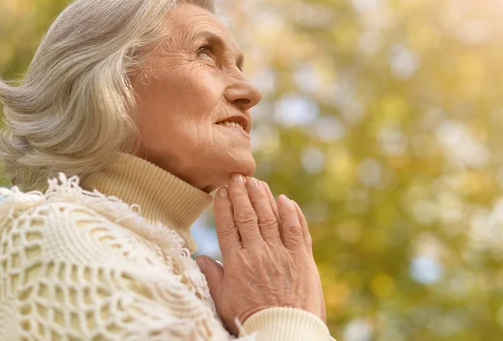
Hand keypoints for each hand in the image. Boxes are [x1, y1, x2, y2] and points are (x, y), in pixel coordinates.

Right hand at [196, 174, 325, 334]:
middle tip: (238, 176)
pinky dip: (292, 213)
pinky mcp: (303, 259)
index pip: (227, 227)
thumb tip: (199, 258)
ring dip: (264, 197)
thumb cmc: (251, 319)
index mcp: (237, 263)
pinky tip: (286, 200)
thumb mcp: (224, 302)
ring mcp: (282, 254)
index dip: (224, 206)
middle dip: (242, 194)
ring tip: (257, 182)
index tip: (222, 191)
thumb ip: (212, 278)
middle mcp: (259, 253)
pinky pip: (297, 230)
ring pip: (272, 217)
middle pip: (248, 216)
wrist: (284, 332)